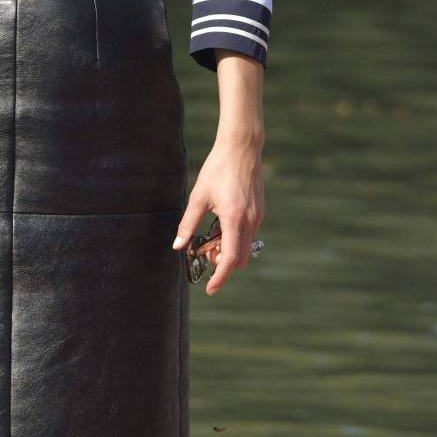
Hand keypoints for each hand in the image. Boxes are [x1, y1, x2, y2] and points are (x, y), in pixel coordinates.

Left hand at [171, 138, 264, 294]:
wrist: (242, 148)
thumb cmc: (218, 169)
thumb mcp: (198, 197)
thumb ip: (188, 224)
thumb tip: (178, 246)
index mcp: (234, 219)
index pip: (229, 258)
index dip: (220, 277)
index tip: (210, 288)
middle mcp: (250, 221)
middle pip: (239, 257)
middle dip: (222, 261)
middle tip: (204, 251)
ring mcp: (257, 216)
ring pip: (245, 246)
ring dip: (228, 249)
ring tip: (210, 234)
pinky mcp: (258, 211)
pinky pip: (248, 234)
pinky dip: (234, 237)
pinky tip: (220, 224)